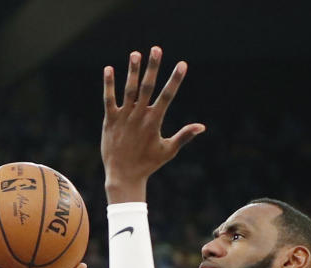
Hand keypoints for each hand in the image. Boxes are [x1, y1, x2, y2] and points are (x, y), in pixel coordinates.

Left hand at [102, 45, 204, 202]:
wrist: (124, 176)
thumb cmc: (148, 164)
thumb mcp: (168, 150)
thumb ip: (184, 136)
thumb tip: (202, 127)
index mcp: (154, 122)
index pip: (167, 96)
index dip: (175, 79)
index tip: (182, 64)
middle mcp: (139, 116)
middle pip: (147, 87)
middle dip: (153, 67)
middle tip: (157, 49)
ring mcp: (124, 117)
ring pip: (129, 90)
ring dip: (133, 71)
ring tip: (136, 53)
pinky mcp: (110, 120)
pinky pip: (109, 99)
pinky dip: (109, 85)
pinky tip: (109, 69)